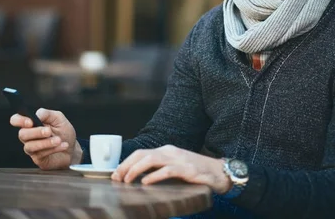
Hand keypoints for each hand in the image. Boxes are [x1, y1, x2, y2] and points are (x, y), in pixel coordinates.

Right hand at [10, 108, 82, 169]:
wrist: (72, 149)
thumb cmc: (63, 132)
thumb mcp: (59, 119)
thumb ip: (47, 114)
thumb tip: (38, 113)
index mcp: (31, 124)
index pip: (16, 120)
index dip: (19, 120)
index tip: (31, 122)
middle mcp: (29, 136)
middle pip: (22, 134)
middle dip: (36, 132)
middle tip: (49, 132)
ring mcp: (32, 149)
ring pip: (30, 146)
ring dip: (45, 142)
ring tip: (58, 140)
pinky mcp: (38, 159)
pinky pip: (41, 154)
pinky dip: (53, 149)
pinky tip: (63, 145)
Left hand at [111, 145, 231, 194]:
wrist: (219, 172)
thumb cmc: (196, 172)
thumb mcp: (175, 168)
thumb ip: (159, 169)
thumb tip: (138, 179)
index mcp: (166, 151)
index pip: (141, 153)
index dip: (126, 163)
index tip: (115, 174)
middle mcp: (170, 152)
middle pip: (142, 154)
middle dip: (126, 166)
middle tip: (116, 178)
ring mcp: (179, 159)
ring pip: (152, 159)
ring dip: (136, 170)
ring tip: (127, 180)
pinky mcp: (187, 169)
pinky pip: (167, 170)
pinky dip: (154, 176)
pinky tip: (146, 182)